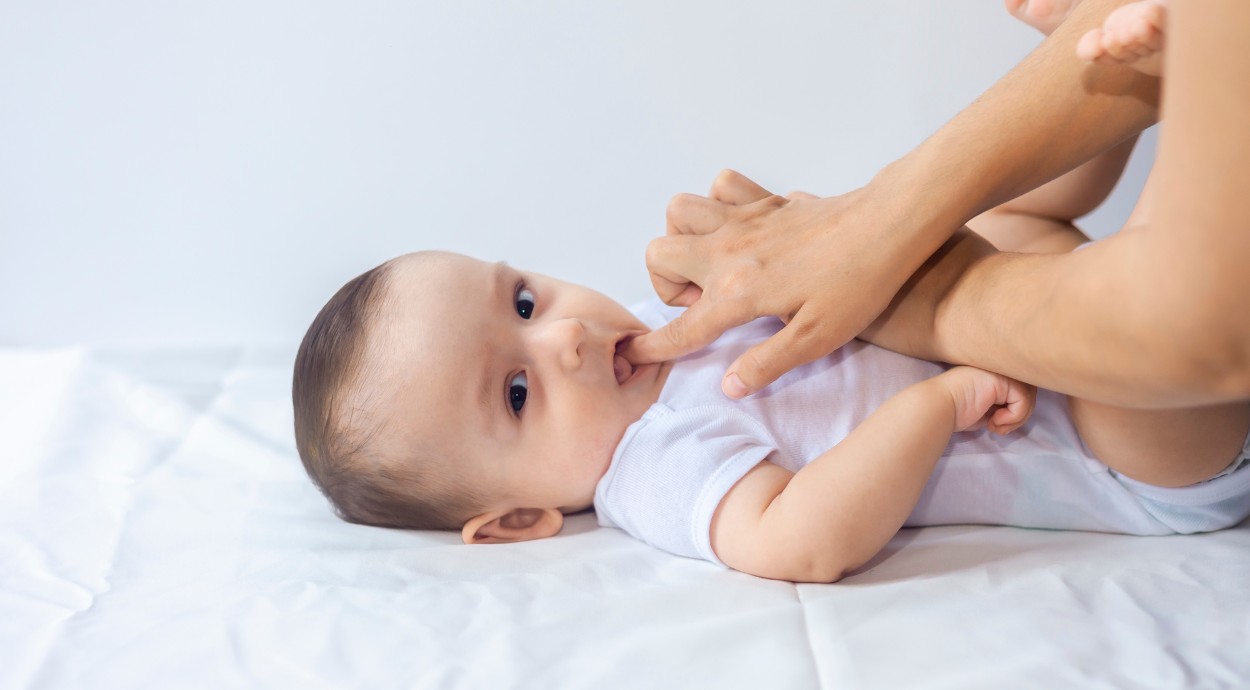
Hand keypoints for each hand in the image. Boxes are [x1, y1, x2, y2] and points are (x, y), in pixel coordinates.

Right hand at [623, 170, 934, 398]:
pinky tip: (743, 233)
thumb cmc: (861, 284)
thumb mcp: (817, 340)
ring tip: (713, 267)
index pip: (682, 326)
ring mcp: (745, 220)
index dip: (654, 347)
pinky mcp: (766, 202)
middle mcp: (729, 252)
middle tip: (705, 304)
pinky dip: (717, 204)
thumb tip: (728, 386)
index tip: (635, 355)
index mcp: (738, 293)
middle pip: (659, 255)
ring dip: (684, 238)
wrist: (892, 225)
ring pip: (679, 212)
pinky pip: (720, 188)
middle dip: (666, 284)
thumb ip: (766, 364)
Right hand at [940, 366, 1036, 434]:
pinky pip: (1023, 399)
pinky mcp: (1001, 378)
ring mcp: (999, 370)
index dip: (1015, 410)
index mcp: (992, 372)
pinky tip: (995, 421)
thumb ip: (1001, 404)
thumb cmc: (954, 411)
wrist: (937, 406)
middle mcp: (997, 367)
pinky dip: (1014, 416)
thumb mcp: (983, 408)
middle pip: (1028, 391)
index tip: (997, 426)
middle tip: (1000, 430)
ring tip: (997, 427)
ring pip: (1029, 396)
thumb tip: (1018, 413)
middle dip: (1019, 416)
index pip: (1019, 388)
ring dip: (1016, 419)